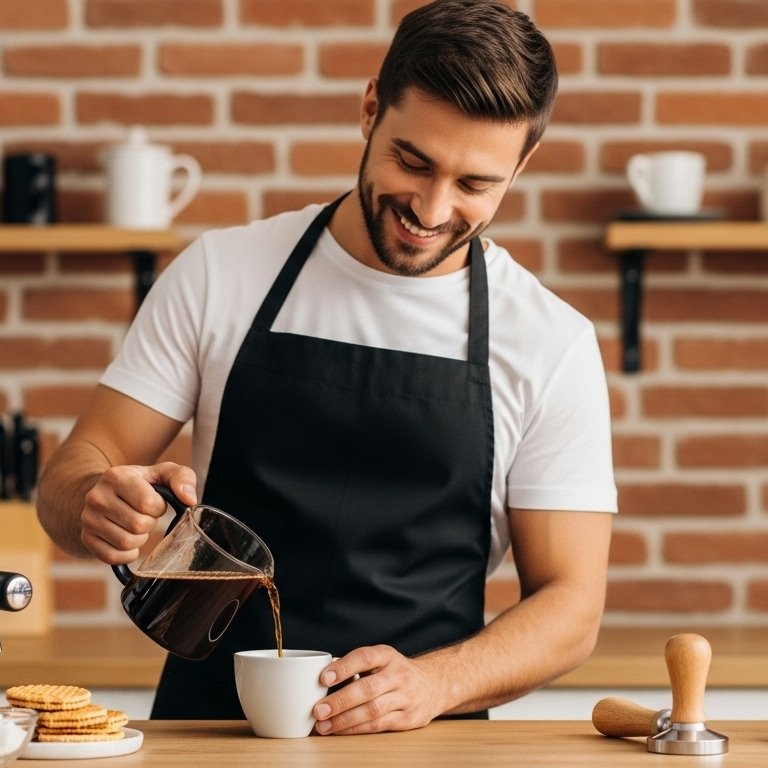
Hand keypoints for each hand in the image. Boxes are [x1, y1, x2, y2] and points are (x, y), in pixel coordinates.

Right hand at [80, 462, 196, 564]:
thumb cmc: (143, 484)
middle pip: (138, 525)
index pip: (148, 504)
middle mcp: (96, 497)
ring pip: (126, 543)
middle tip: (144, 515)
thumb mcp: (164, 473)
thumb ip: (182, 478)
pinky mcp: (86, 539)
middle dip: (150, 523)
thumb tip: (189, 499)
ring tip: (136, 525)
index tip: (154, 502)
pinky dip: (128, 554)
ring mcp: (88, 519)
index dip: (159, 507)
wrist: (108, 492)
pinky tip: (129, 540)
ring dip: (140, 538)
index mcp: (116, 476)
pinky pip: (112, 557)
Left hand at [312, 645, 441, 734]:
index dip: (344, 667)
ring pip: (372, 710)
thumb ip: (355, 665)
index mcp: (388, 655)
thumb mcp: (381, 659)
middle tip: (318, 709)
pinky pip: (378, 725)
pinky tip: (341, 730)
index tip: (324, 678)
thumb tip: (323, 674)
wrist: (433, 685)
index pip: (365, 658)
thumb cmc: (397, 672)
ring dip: (345, 720)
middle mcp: (399, 675)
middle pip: (367, 689)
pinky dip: (357, 729)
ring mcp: (405, 697)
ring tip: (324, 725)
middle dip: (340, 701)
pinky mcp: (407, 718)